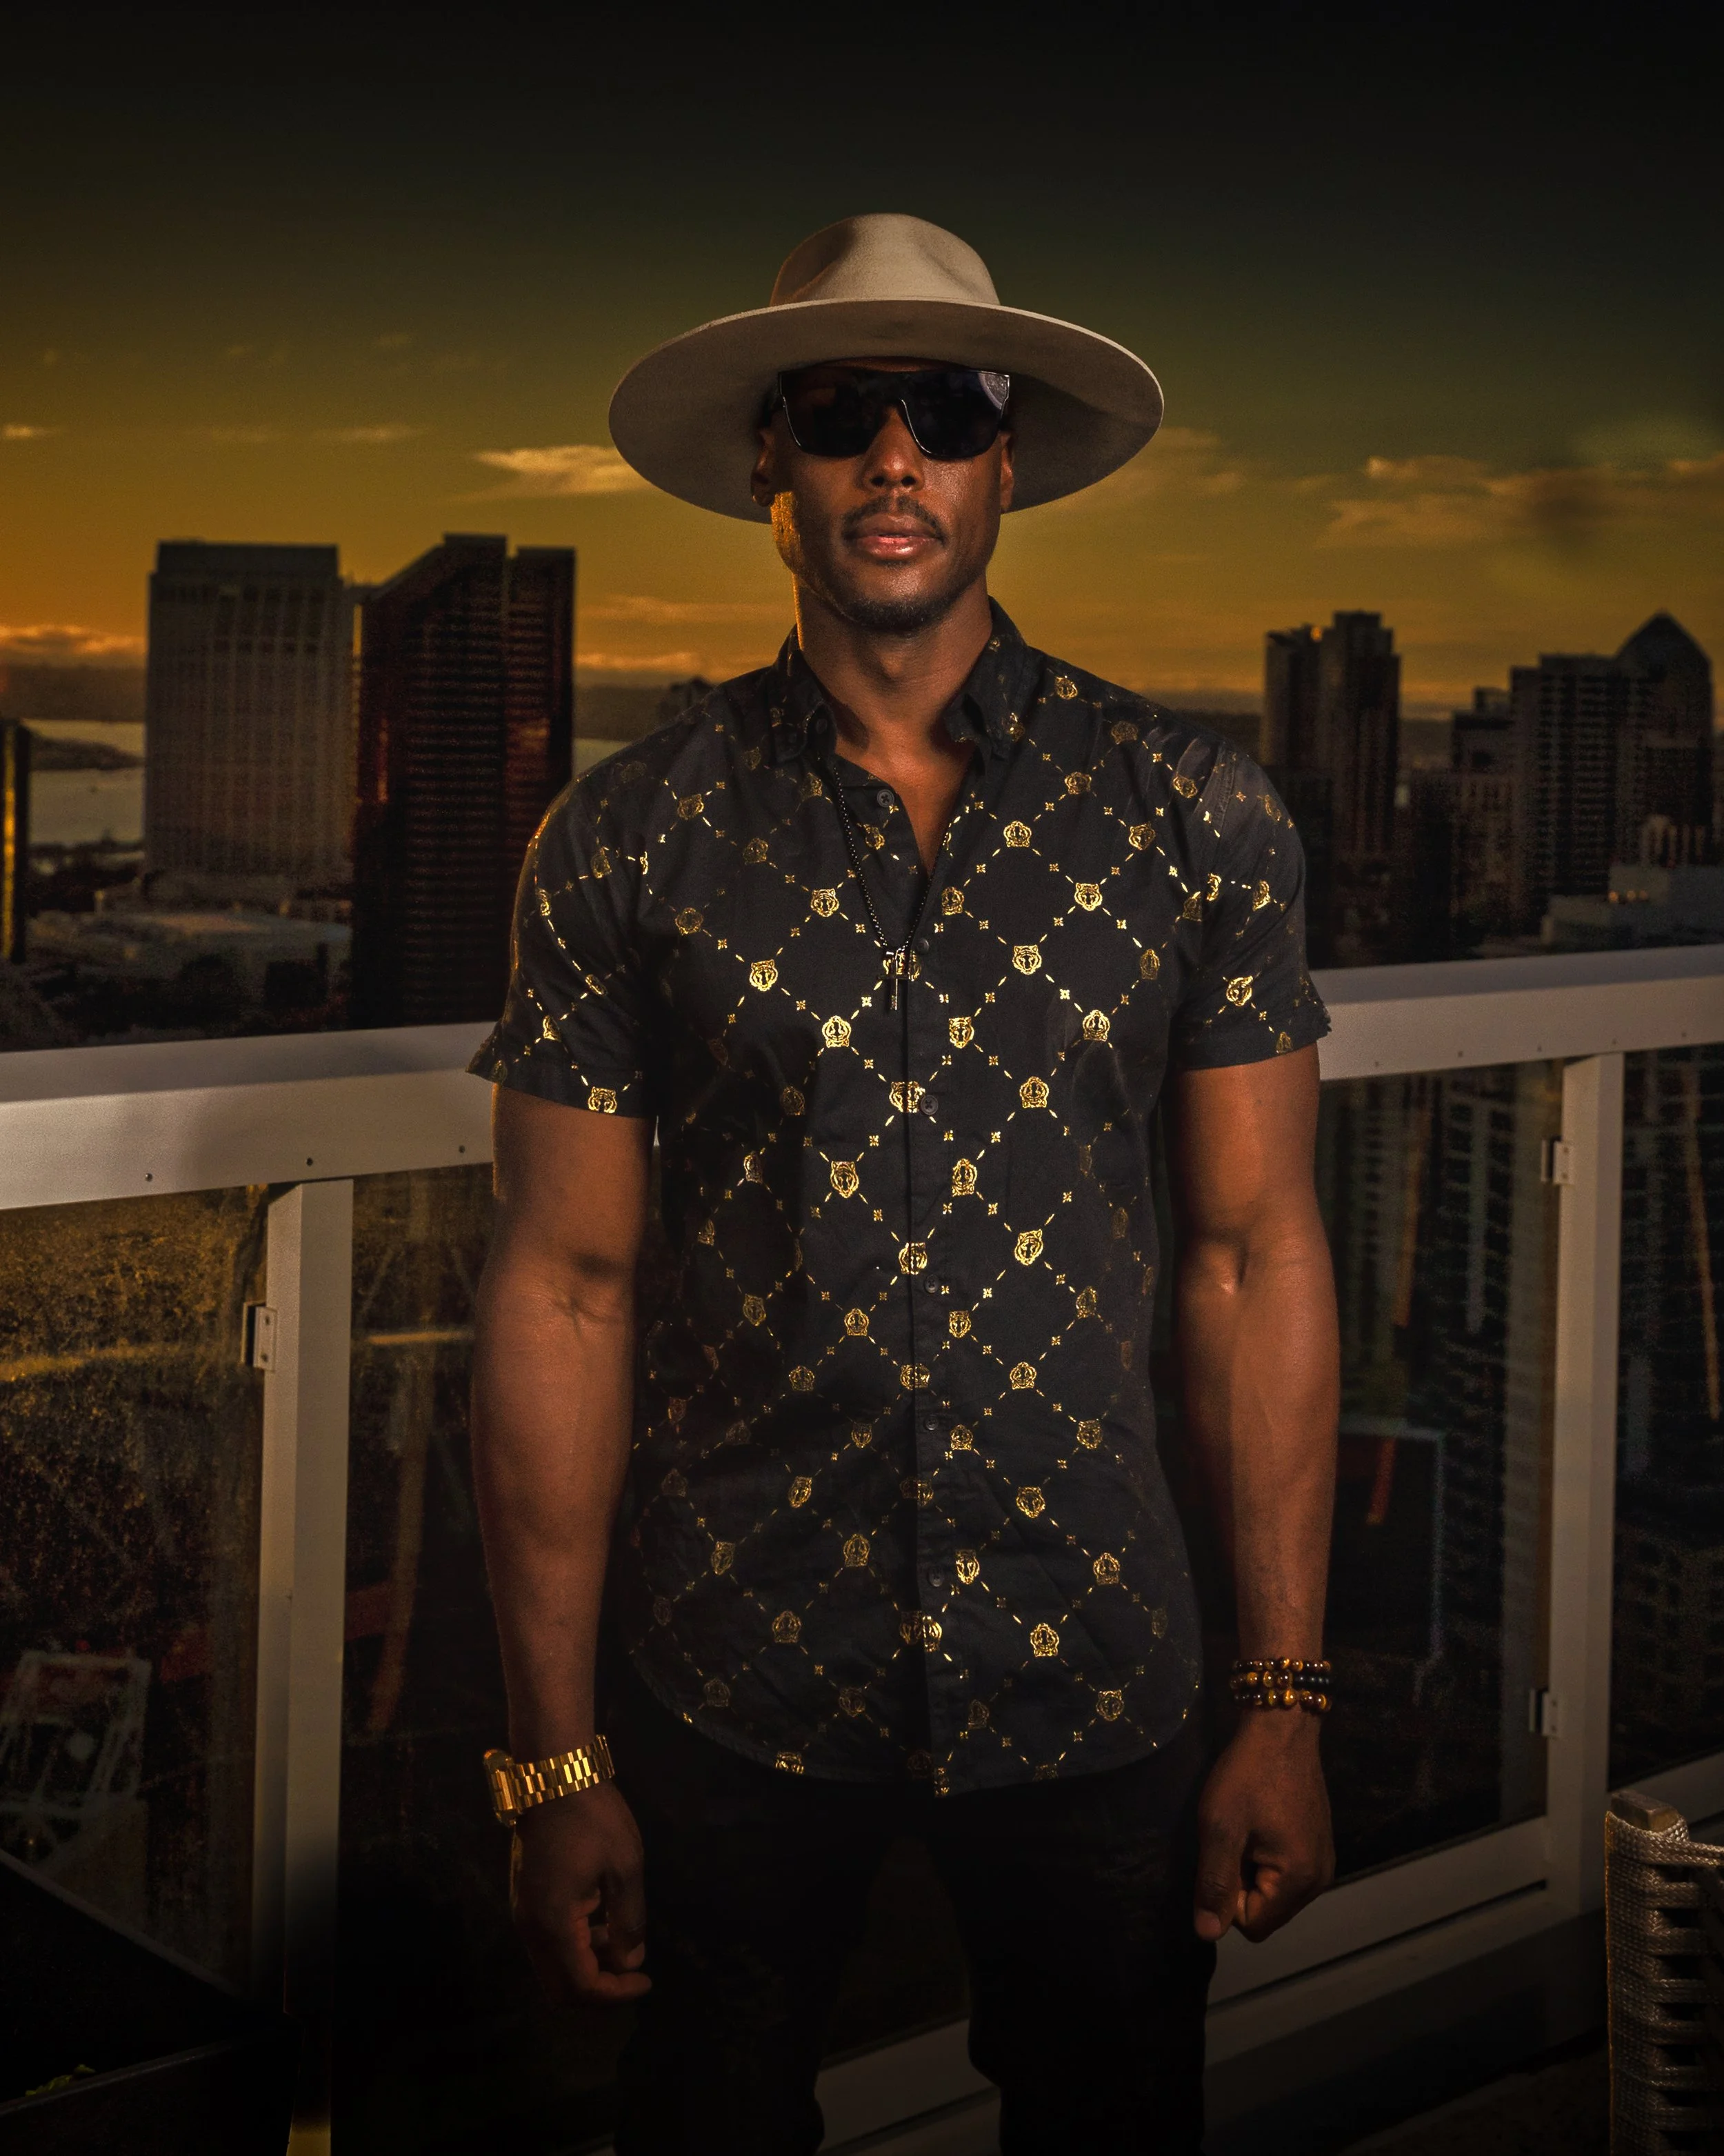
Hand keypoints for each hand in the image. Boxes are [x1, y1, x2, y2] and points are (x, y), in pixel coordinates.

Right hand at [510, 1781, 649, 2002]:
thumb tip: (630, 1961)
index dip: (616, 1993)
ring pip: (552, 1966)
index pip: (582, 1985)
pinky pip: (548, 1942)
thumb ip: (628, 1920)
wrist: (554, 1774)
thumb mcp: (625, 1867)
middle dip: (598, 1990)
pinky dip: (574, 1947)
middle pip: (559, 1988)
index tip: (647, 1980)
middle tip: (632, 1975)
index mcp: (554, 1924)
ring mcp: (524, 1913)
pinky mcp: (525, 1898)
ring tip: (622, 1944)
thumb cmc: (593, 1818)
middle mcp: (530, 1928)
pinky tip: (601, 1923)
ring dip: (586, 1967)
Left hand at [1193, 1713, 1332, 1942]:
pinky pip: (1285, 1872)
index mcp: (1300, 1880)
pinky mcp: (1318, 1844)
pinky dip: (1265, 1856)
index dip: (1227, 1895)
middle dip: (1241, 1882)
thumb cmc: (1248, 1774)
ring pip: (1274, 1892)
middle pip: (1266, 1911)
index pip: (1252, 1924)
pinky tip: (1260, 1822)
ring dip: (1251, 1868)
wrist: (1282, 1727)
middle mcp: (1320, 1879)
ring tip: (1248, 1827)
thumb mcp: (1220, 1826)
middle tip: (1235, 1836)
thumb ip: (1214, 1883)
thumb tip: (1208, 1934)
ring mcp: (1323, 1861)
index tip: (1226, 1850)